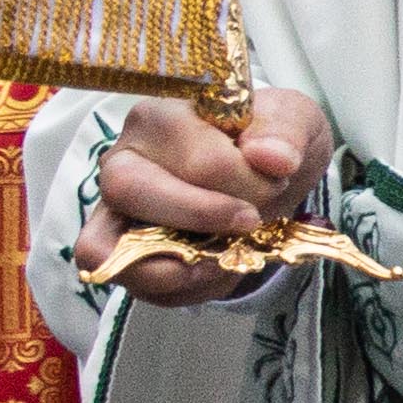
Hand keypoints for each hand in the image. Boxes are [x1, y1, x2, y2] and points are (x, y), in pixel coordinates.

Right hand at [76, 85, 336, 296]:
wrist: (267, 172)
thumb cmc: (268, 141)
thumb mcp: (293, 119)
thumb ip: (285, 132)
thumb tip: (272, 159)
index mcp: (161, 117)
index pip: (199, 161)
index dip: (249, 182)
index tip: (278, 178)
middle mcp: (123, 157)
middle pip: (133, 191)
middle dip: (204, 218)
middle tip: (251, 220)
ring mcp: (112, 205)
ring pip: (109, 245)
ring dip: (181, 263)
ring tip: (227, 252)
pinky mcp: (117, 246)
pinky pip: (124, 277)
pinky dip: (173, 284)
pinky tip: (210, 266)